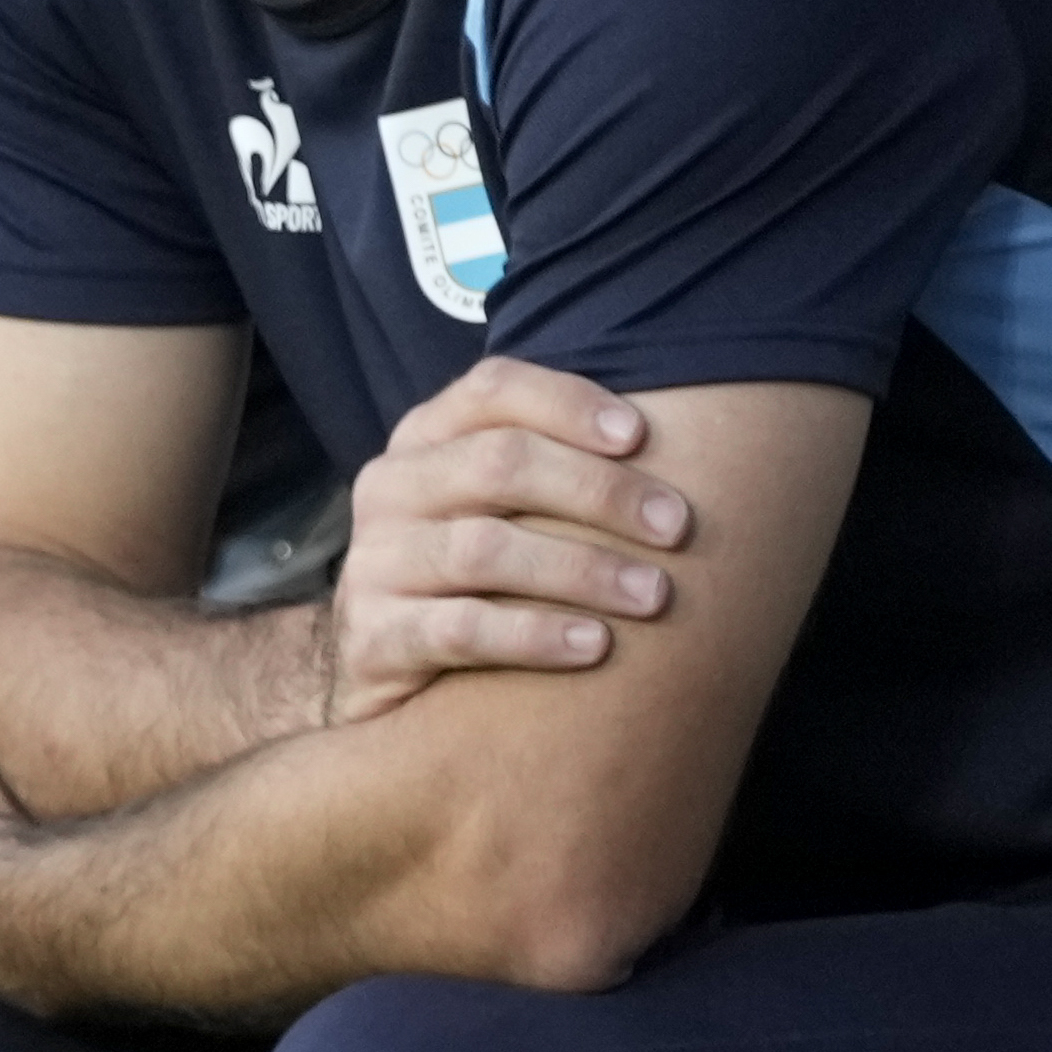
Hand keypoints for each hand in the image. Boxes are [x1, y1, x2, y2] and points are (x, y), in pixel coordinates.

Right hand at [327, 355, 695, 724]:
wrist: (382, 661)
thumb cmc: (470, 571)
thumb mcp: (490, 504)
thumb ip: (549, 466)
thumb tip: (675, 440)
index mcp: (423, 438)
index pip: (492, 389)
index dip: (569, 404)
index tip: (642, 436)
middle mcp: (391, 488)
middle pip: (498, 463)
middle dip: (599, 491)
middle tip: (676, 527)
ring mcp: (375, 562)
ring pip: (485, 550)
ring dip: (582, 569)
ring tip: (654, 594)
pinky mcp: (375, 638)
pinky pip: (461, 630)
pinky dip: (535, 635)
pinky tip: (595, 646)